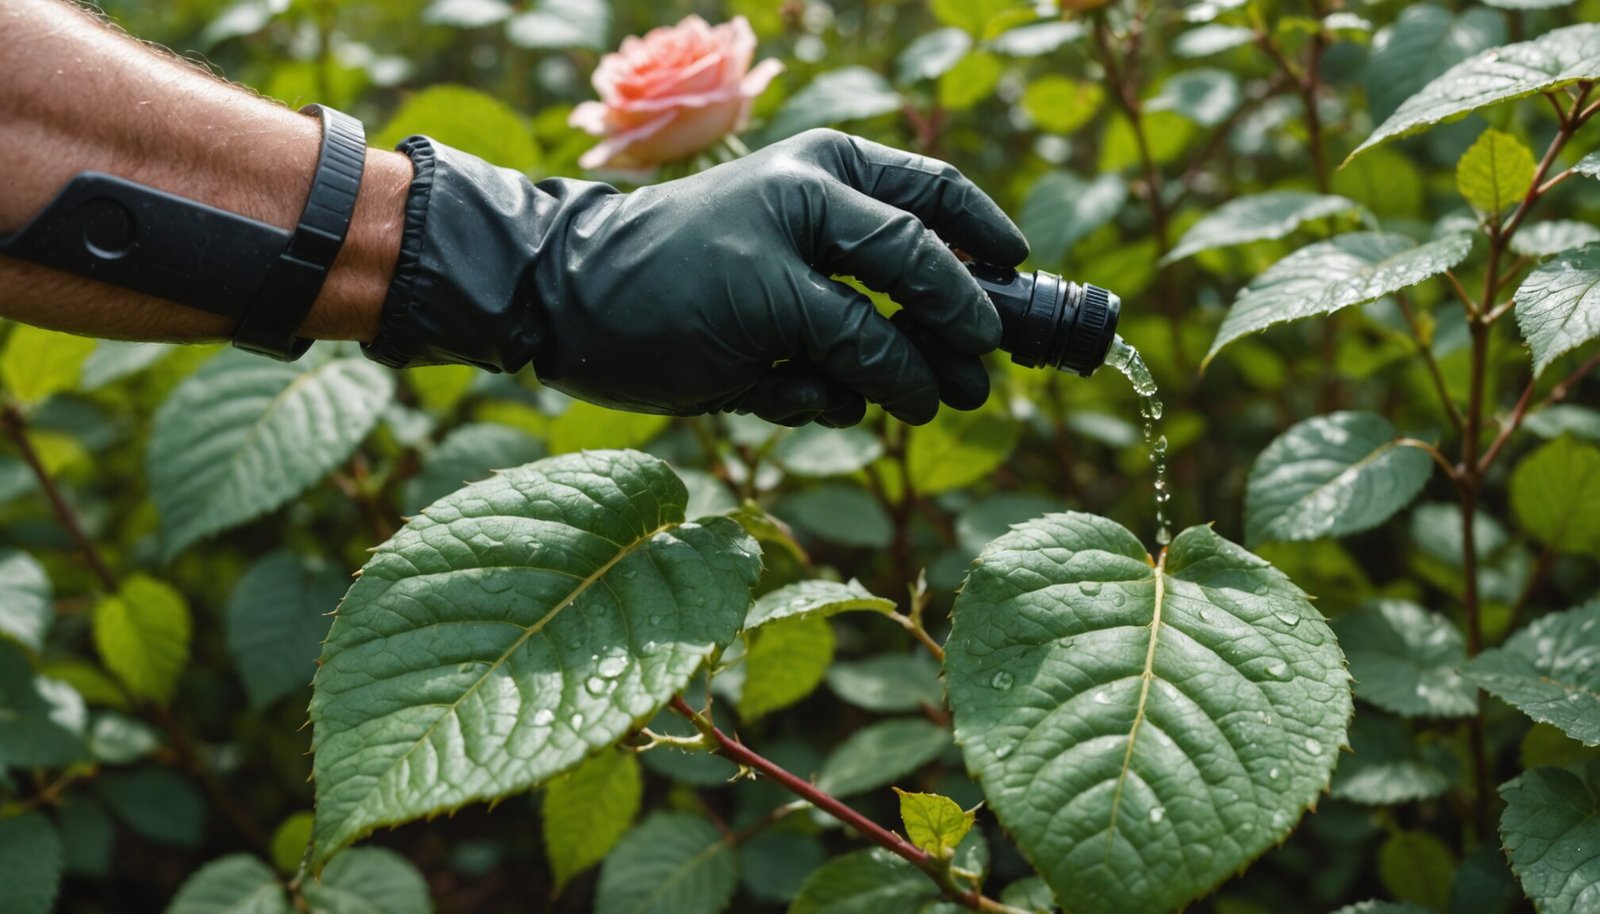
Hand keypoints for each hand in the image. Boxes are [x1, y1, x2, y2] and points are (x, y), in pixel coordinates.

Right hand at [365, 129, 1028, 425]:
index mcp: (823, 164)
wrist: (571, 282)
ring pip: (887, 331)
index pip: (936, 191)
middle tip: (988, 367)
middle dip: (973, 325)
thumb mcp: (779, 232)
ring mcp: (781, 249)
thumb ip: (855, 260)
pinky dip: (836, 402)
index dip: (991, 239)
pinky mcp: (756, 311)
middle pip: (927, 261)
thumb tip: (961, 327)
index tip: (1018, 275)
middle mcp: (809, 192)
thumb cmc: (692, 265)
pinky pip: (835, 379)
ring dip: (919, 382)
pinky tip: (804, 394)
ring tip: (928, 400)